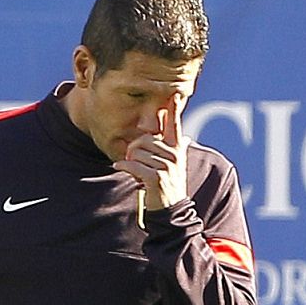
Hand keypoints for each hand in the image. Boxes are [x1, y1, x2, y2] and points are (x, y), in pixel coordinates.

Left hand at [113, 93, 188, 210]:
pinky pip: (134, 165)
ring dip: (129, 161)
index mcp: (177, 149)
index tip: (174, 95)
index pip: (175, 125)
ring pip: (137, 152)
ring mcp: (166, 167)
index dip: (174, 110)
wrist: (171, 209)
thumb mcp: (175, 164)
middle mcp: (174, 155)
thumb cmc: (169, 184)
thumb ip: (177, 148)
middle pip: (145, 139)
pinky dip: (124, 166)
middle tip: (133, 160)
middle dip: (133, 149)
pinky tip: (119, 168)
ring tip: (133, 169)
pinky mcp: (156, 178)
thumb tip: (186, 137)